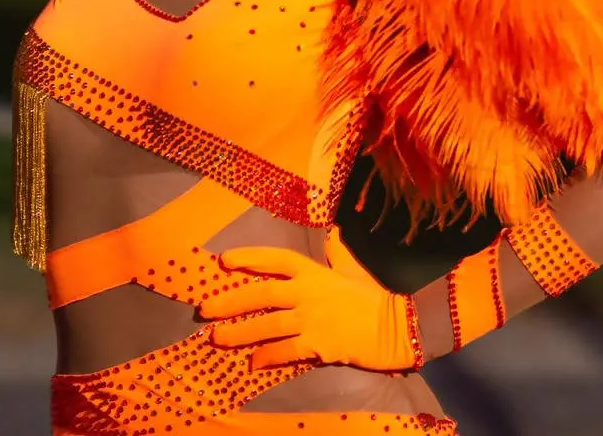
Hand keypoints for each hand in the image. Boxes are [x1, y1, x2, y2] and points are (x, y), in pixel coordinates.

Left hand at [202, 243, 420, 371]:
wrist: (398, 325)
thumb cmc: (373, 298)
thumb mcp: (351, 270)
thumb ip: (334, 257)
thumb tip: (327, 239)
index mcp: (315, 271)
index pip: (276, 259)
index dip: (249, 258)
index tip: (224, 261)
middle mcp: (308, 292)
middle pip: (261, 293)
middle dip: (230, 301)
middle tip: (205, 310)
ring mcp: (312, 319)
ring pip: (267, 325)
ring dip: (239, 332)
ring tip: (217, 338)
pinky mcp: (319, 345)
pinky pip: (285, 351)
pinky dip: (267, 357)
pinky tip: (252, 363)